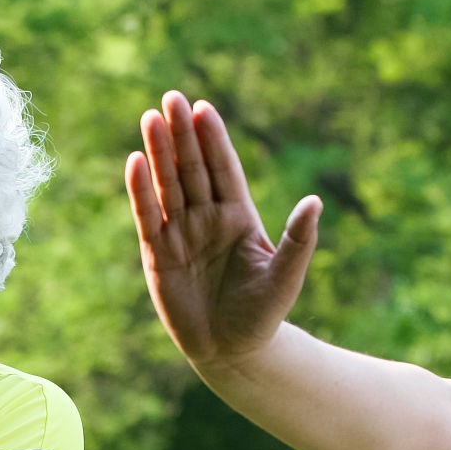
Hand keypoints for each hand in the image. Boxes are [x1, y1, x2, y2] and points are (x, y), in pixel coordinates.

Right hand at [123, 92, 322, 369]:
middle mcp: (206, 218)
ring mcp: (180, 234)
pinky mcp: (158, 255)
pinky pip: (148, 216)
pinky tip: (135, 162)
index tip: (203, 107)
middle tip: (171, 97)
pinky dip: (140, 191)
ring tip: (151, 118)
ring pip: (167, 186)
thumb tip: (315, 201)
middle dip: (182, 134)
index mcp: (238, 216)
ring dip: (159, 153)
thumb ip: (299, 239)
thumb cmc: (263, 313)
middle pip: (191, 169)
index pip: (223, 169)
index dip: (213, 139)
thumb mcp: (286, 276)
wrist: (232, 352)